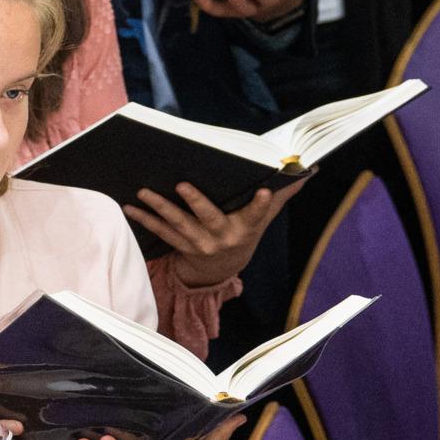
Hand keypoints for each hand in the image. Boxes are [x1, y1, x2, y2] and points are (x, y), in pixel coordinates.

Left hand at [127, 175, 303, 289]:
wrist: (222, 268)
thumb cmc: (245, 231)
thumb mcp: (265, 217)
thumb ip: (283, 193)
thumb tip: (309, 170)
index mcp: (247, 227)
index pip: (259, 213)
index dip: (263, 203)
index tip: (265, 189)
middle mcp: (224, 237)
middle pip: (210, 218)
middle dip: (196, 202)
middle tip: (183, 185)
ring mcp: (200, 244)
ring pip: (179, 225)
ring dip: (160, 208)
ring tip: (144, 192)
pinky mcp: (181, 247)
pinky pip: (162, 232)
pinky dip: (145, 219)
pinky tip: (130, 206)